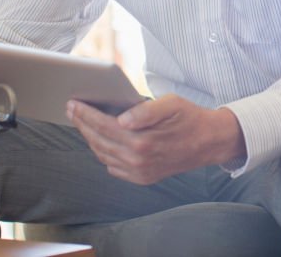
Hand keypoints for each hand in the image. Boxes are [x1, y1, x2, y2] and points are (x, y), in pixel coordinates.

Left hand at [66, 95, 245, 184]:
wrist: (209, 142)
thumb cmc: (189, 118)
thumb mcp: (171, 104)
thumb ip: (145, 110)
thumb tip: (121, 118)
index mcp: (142, 141)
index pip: (103, 126)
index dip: (85, 114)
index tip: (73, 104)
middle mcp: (137, 160)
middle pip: (99, 140)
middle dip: (82, 124)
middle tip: (71, 109)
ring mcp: (139, 172)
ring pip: (103, 154)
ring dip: (90, 138)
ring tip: (82, 122)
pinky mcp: (142, 177)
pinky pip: (113, 166)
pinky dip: (102, 153)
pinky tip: (100, 140)